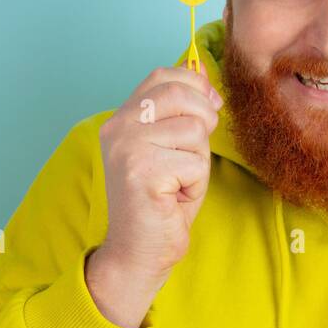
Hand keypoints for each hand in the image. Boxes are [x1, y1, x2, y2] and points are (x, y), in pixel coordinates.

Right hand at [96, 60, 222, 291]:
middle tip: (194, 155)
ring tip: (179, 182)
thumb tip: (206, 76)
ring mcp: (127, 148)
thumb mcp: (175, 147)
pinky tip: (175, 198)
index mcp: (122, 117)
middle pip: (181, 93)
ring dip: (199, 161)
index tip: (209, 108)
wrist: (139, 252)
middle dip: (204, 121)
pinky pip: (194, 163)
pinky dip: (195, 184)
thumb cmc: (162, 201)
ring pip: (194, 130)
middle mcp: (118, 127)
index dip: (195, 85)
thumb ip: (184, 112)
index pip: (163, 75)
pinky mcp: (141, 171)